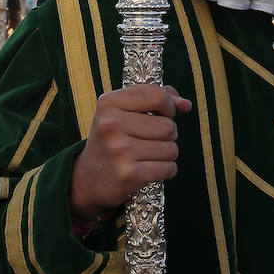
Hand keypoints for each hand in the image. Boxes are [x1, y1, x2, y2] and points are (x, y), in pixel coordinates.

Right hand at [69, 84, 191, 219]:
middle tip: (149, 139)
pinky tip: (150, 169)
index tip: (162, 114)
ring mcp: (120, 150)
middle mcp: (112, 124)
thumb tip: (186, 104)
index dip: (168, 105)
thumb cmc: (112, 138)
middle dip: (167, 134)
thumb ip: (154, 99)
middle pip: (168, 126)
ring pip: (171, 149)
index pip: (158, 95)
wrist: (87, 178)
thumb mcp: (122, 111)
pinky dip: (166, 170)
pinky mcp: (129, 174)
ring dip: (166, 154)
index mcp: (109, 103)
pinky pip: (168, 168)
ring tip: (147, 155)